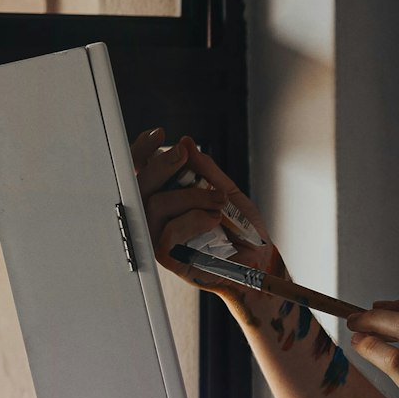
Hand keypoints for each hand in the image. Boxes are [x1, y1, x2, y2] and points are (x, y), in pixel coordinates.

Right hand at [129, 128, 284, 295]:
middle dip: (161, 165)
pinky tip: (213, 220)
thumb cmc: (241, 230)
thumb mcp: (227, 192)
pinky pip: (170, 230)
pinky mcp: (166, 256)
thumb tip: (186, 143)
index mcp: (168, 198)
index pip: (142, 172)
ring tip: (219, 202)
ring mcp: (158, 236)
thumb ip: (206, 170)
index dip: (142, 151)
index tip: (159, 135)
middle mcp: (157, 216)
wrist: (258, 262)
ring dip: (191, 196)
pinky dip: (195, 219)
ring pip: (156, 204)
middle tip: (183, 155)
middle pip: (140, 184)